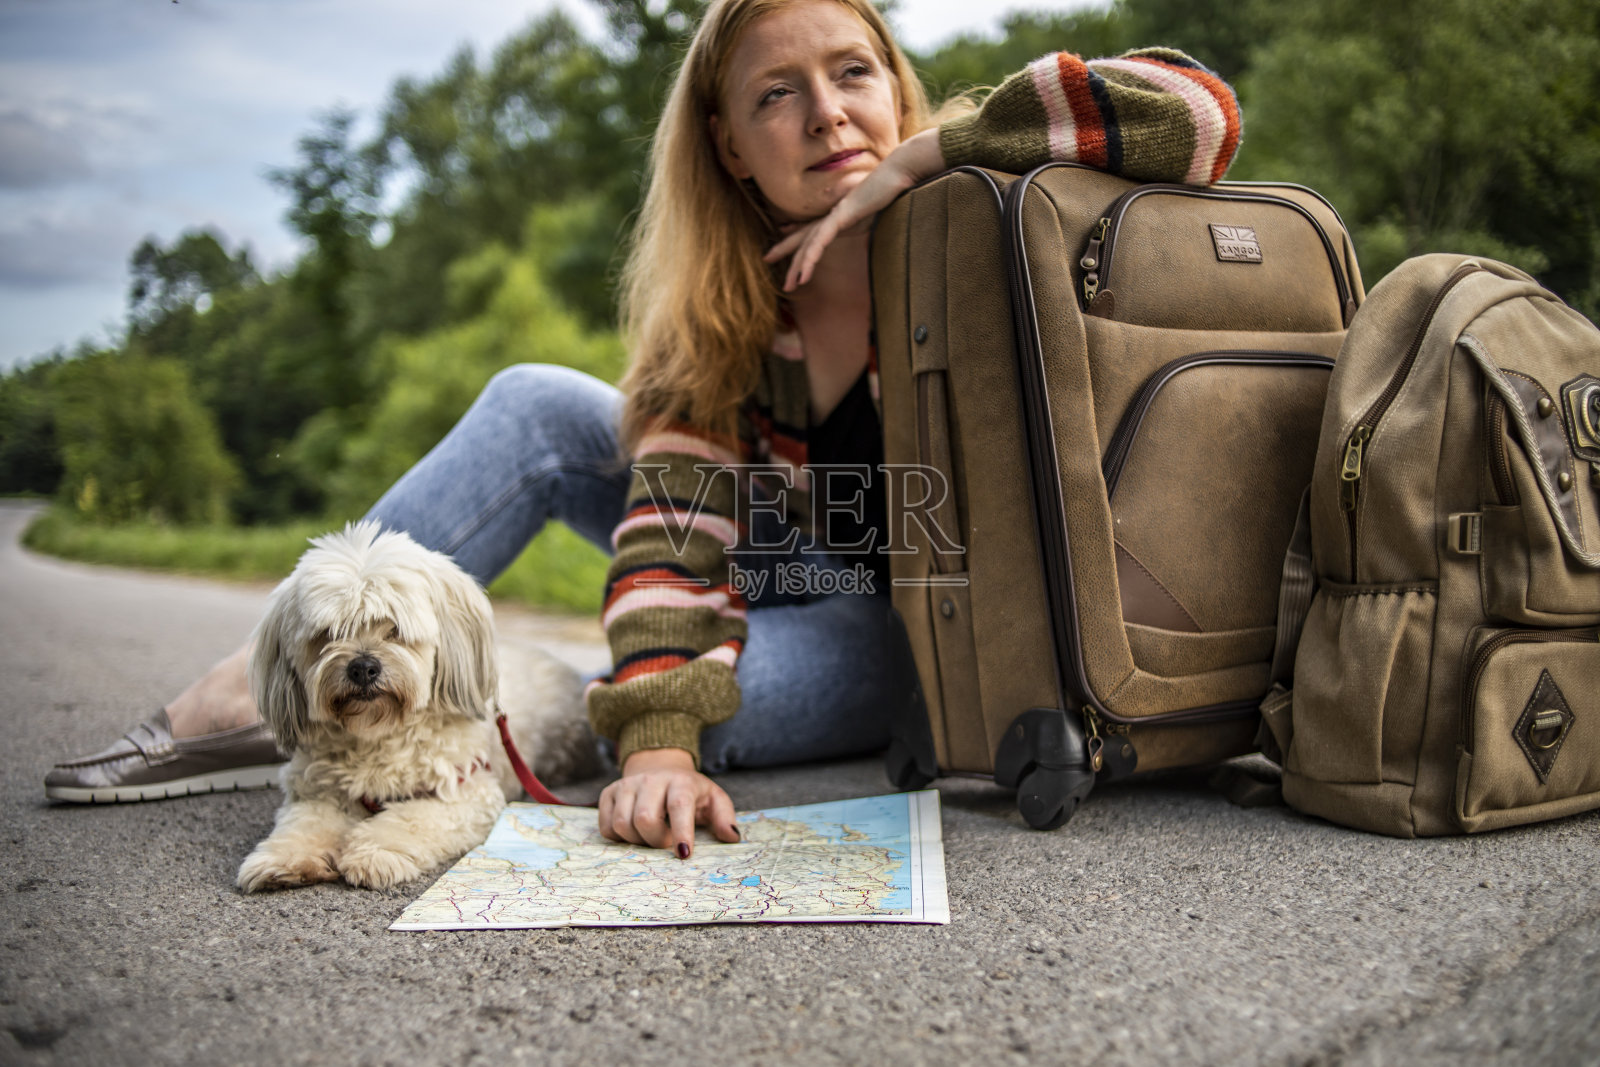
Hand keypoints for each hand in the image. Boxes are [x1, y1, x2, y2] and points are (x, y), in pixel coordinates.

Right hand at [597, 748, 739, 857]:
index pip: (678, 805)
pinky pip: (606, 827)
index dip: (681, 831)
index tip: (684, 854)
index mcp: (680, 781)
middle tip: (666, 841)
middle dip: (656, 840)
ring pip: (622, 824)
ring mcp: (627, 785)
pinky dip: (619, 838)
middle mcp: (651, 780)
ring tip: (651, 835)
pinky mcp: (608, 793)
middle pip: (644, 819)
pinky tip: (634, 832)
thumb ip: (725, 817)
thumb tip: (730, 838)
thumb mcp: (714, 799)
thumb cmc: (690, 792)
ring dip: (637, 840)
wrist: (660, 768)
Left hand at [764, 127, 945, 291]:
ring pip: (809, 244)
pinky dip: (812, 257)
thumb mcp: (875, 213)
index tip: (779, 245)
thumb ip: (865, 222)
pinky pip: (821, 240)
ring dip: (798, 266)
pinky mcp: (841, 216)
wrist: (898, 173)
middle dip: (786, 252)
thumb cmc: (892, 191)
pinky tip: (805, 272)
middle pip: (804, 237)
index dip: (795, 238)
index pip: (812, 230)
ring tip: (789, 284)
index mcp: (839, 216)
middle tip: (767, 260)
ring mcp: (835, 215)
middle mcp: (832, 214)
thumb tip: (867, 226)